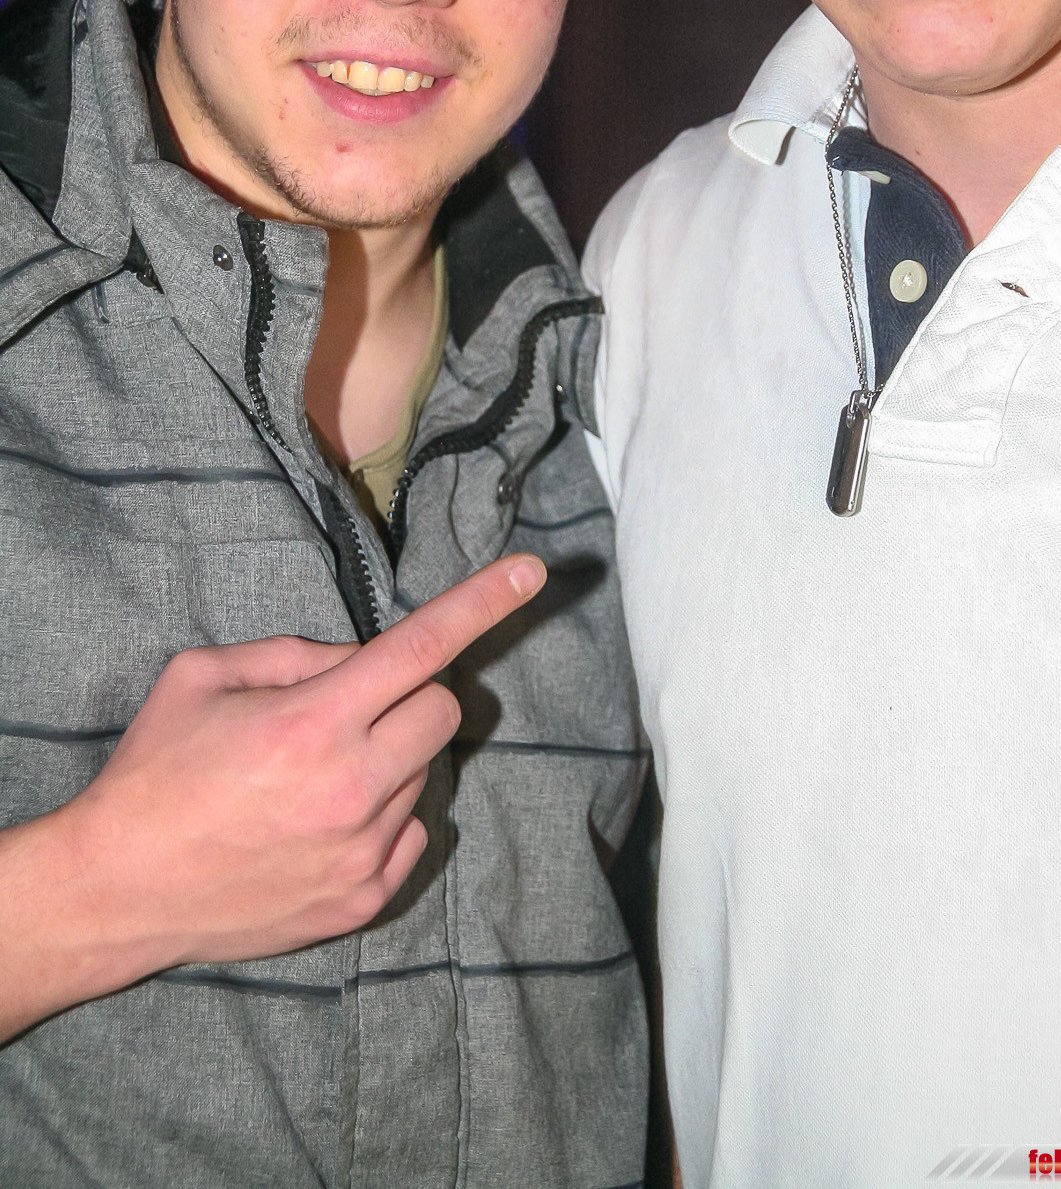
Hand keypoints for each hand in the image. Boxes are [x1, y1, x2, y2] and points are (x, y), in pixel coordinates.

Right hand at [0, 553, 543, 1039]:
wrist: (116, 891)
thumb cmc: (155, 772)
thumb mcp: (204, 675)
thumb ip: (295, 655)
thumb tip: (359, 660)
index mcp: (314, 721)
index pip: (421, 647)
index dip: (481, 604)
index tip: (530, 573)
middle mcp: (352, 787)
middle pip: (441, 711)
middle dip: (410, 695)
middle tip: (352, 709)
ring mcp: (362, 851)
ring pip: (424, 776)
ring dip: (389, 760)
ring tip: (311, 781)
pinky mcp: (361, 901)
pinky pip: (411, 834)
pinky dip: (382, 818)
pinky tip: (318, 824)